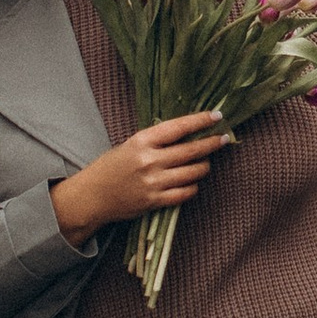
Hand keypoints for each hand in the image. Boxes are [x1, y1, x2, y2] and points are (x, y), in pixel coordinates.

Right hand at [52, 112, 227, 241]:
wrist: (92, 196)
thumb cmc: (111, 167)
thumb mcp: (131, 145)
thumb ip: (156, 141)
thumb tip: (188, 133)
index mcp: (142, 141)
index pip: (178, 127)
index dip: (200, 121)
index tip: (216, 116)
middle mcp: (149, 161)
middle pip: (191, 151)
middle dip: (211, 143)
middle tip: (224, 138)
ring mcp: (153, 183)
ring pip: (193, 173)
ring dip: (204, 166)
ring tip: (205, 163)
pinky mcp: (155, 202)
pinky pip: (185, 193)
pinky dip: (193, 187)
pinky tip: (192, 182)